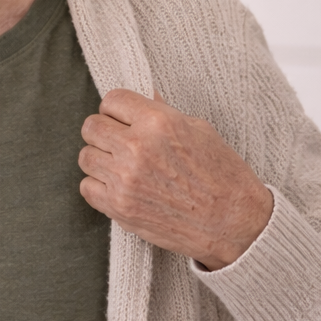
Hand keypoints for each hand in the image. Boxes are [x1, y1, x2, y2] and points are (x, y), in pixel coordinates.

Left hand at [79, 89, 273, 270]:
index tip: (123, 117)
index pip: (113, 99)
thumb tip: (144, 96)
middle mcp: (137, 148)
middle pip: (91, 126)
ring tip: (121, 165)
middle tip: (120, 141)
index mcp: (159, 123)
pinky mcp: (119, 207)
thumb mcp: (200, 131)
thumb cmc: (223, 176)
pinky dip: (99, 186)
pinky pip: (87, 187)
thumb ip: (163, 113)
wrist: (234, 224)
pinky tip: (119, 186)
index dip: (118, 108)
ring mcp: (125, 179)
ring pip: (85, 156)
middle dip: (105, 131)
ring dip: (100, 158)